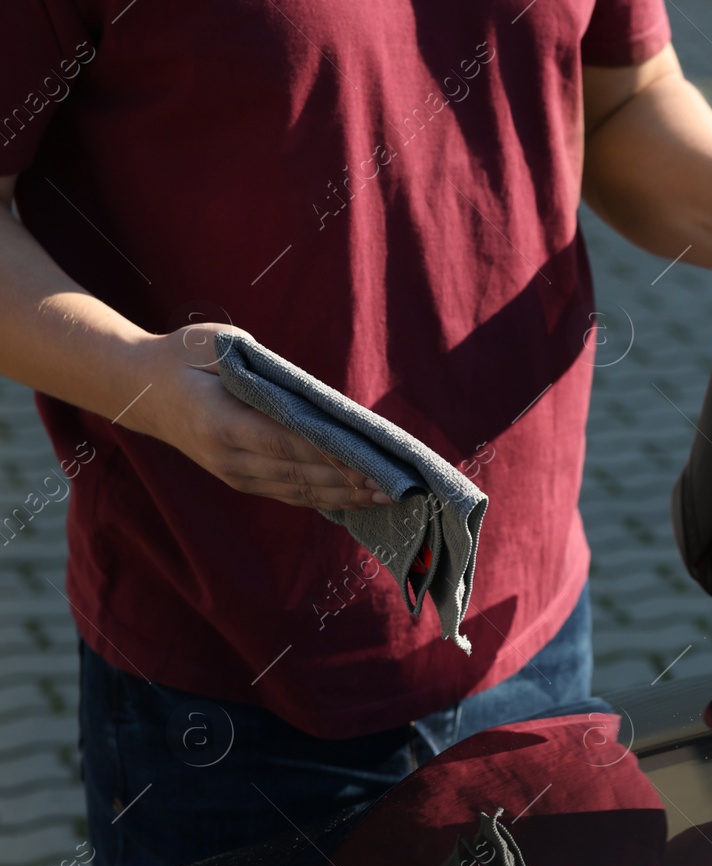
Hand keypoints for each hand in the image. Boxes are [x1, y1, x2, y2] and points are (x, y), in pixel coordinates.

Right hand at [123, 322, 391, 509]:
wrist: (140, 390)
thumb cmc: (185, 356)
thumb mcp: (220, 346)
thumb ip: (266, 371)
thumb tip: (318, 396)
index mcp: (220, 421)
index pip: (285, 443)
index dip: (329, 457)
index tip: (369, 463)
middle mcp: (227, 456)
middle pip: (300, 474)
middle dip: (352, 482)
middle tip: (397, 485)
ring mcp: (233, 474)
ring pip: (299, 490)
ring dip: (347, 496)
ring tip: (389, 498)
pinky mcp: (241, 481)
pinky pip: (290, 494)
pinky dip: (327, 498)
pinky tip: (359, 500)